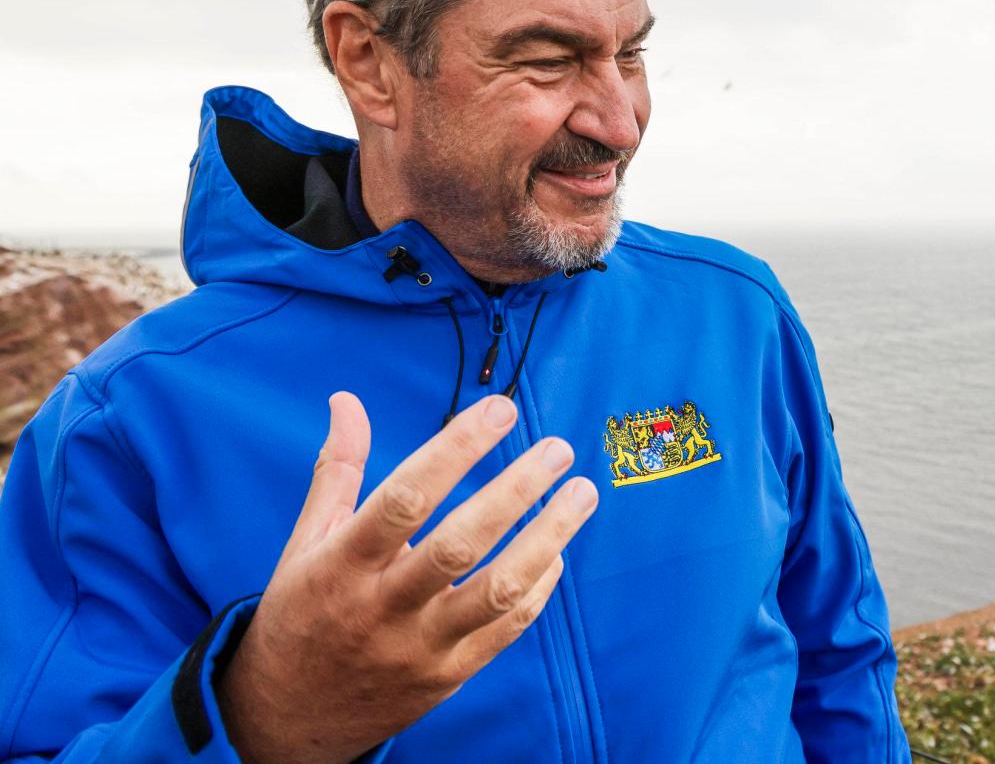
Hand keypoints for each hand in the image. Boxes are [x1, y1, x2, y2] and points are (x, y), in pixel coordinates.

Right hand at [219, 392, 597, 762]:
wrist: (289, 718)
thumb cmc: (302, 613)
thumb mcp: (304, 543)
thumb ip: (337, 471)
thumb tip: (347, 400)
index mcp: (341, 565)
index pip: (405, 498)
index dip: (456, 449)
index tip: (499, 410)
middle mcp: (382, 607)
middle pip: (460, 544)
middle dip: (517, 490)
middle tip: (557, 449)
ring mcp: (420, 646)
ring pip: (497, 590)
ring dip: (549, 537)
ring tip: (582, 494)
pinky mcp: (449, 675)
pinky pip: (507, 628)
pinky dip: (539, 587)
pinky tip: (556, 551)